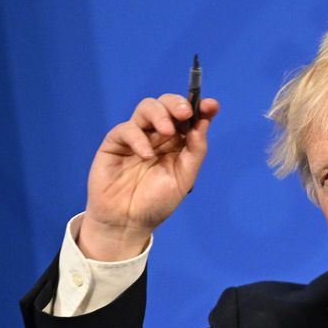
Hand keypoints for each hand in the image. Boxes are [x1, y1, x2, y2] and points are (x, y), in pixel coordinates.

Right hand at [79, 94, 219, 260]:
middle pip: (167, 104)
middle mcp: (158, 135)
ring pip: (146, 107)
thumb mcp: (184, 178)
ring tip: (167, 131)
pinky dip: (138, 138)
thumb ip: (195, 151)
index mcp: (177, 142)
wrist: (128, 223)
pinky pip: (126, 129)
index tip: (211, 106)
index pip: (189, 117)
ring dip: (159, 113)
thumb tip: (203, 123)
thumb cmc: (157, 202)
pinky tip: (146, 155)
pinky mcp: (115, 143)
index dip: (200, 107)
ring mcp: (137, 136)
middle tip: (185, 113)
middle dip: (177, 103)